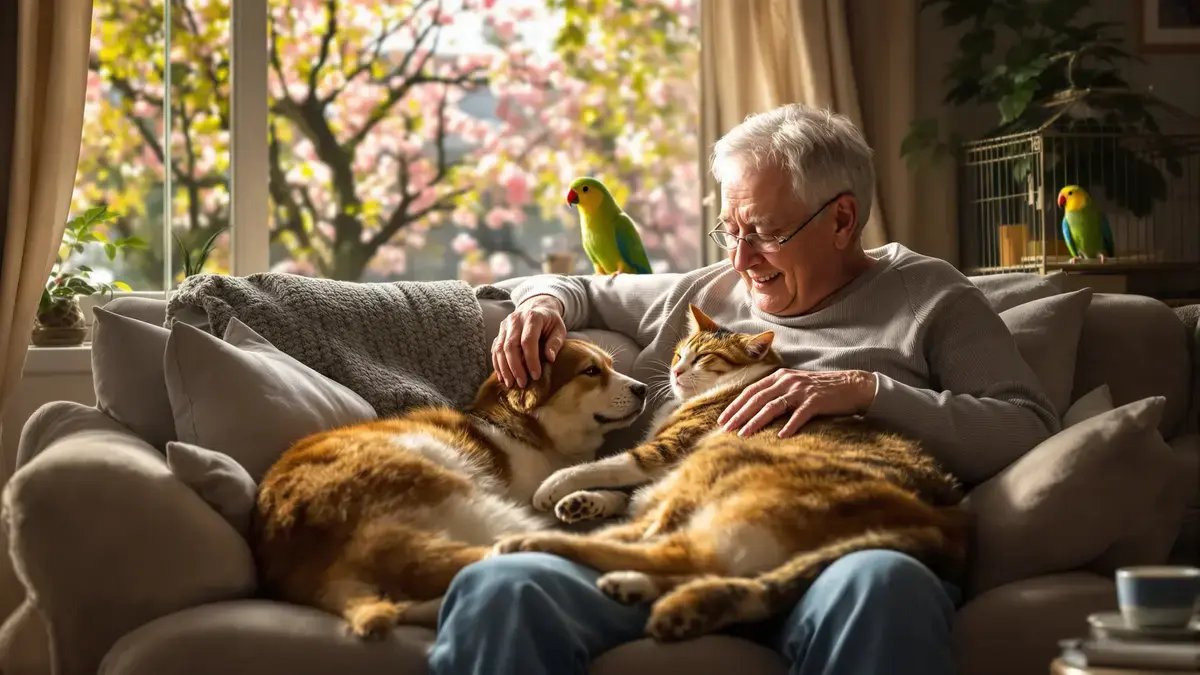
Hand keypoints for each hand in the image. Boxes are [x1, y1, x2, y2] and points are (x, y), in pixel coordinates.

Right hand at [492, 295, 566, 387]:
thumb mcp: (559, 329)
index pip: (528, 341)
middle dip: (515, 367)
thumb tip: (550, 359)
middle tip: (522, 383)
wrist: (537, 307)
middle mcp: (515, 319)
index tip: (536, 375)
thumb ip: (555, 343)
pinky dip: (497, 365)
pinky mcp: (499, 332)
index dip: (531, 360)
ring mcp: (505, 325)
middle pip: (510, 346)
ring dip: (504, 368)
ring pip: (500, 349)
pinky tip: (503, 377)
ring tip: (511, 384)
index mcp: (532, 317)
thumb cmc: (550, 322)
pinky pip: (495, 350)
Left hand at [717, 369, 877, 437]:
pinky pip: (799, 415)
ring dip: (756, 421)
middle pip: (757, 398)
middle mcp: (787, 381)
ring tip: (743, 435)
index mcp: (779, 376)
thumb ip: (776, 393)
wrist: (851, 386)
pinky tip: (780, 436)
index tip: (722, 420)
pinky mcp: (816, 401)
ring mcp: (801, 390)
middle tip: (725, 430)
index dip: (735, 405)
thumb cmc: (820, 390)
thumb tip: (753, 410)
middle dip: (739, 414)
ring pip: (773, 406)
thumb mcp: (794, 386)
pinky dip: (789, 426)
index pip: (751, 391)